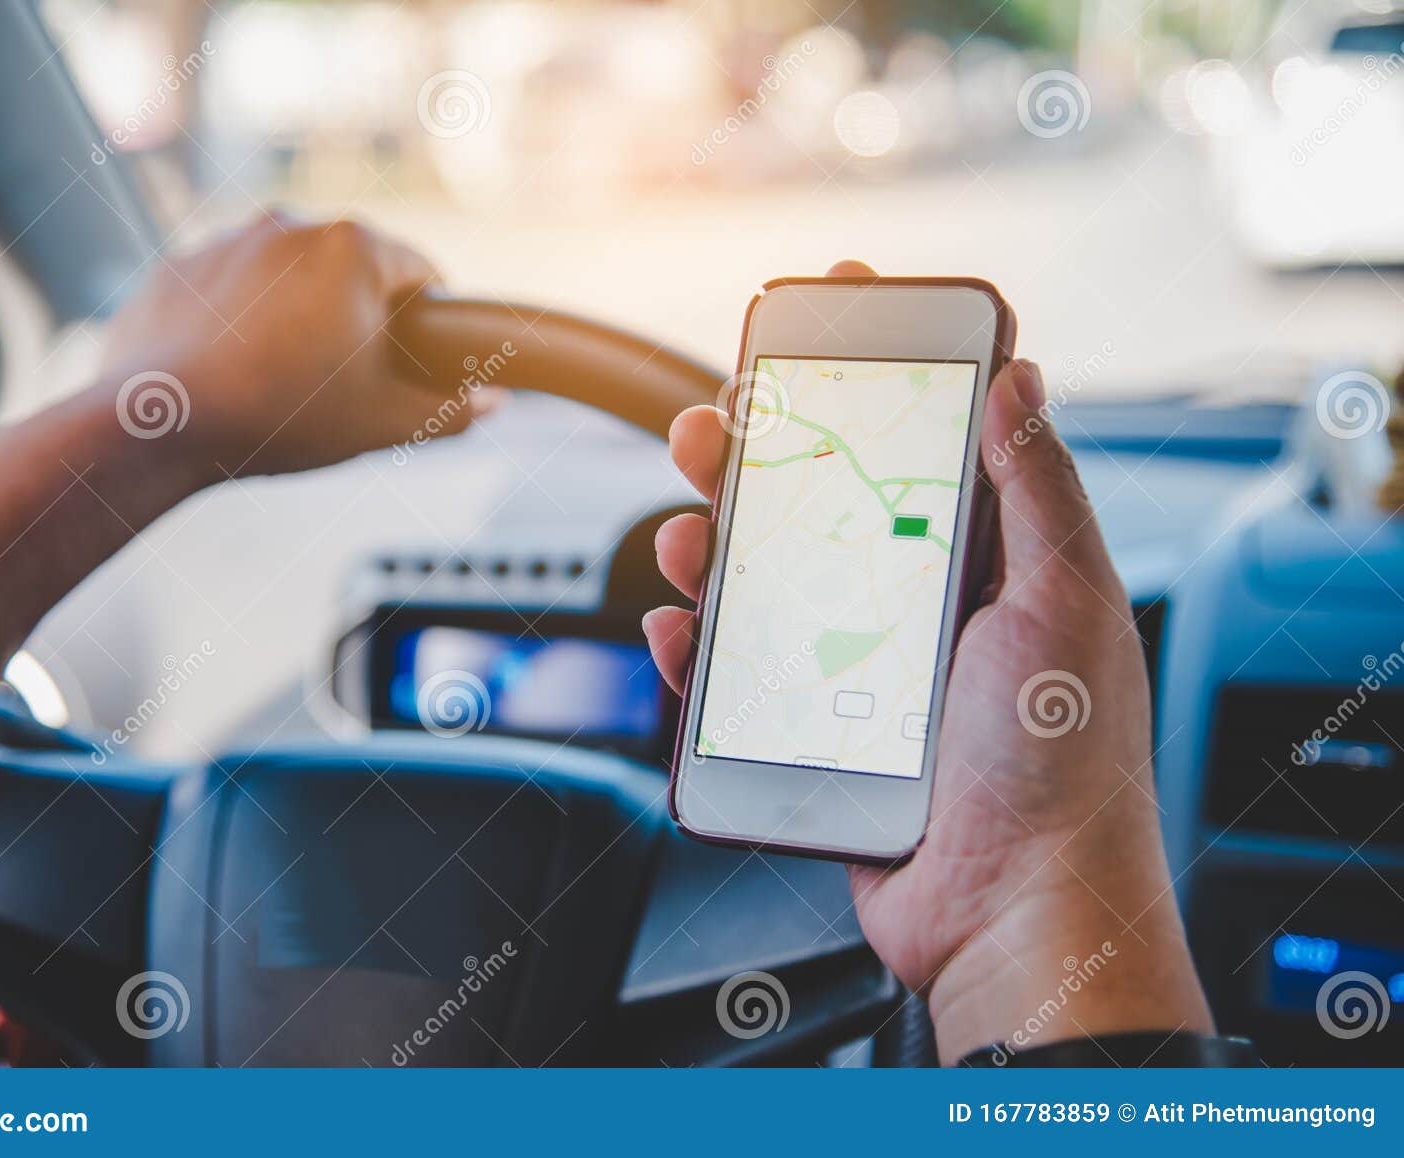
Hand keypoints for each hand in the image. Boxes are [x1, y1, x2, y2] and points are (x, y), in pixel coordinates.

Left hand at [98, 214, 490, 477]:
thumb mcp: (381, 423)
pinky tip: (235, 371)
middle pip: (351, 269)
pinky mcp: (178, 265)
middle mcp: (291, 224)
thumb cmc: (279, 417)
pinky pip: (229, 287)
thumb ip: (447, 410)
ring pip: (286, 275)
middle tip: (352, 378)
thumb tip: (494, 405)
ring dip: (298, 314)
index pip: (420, 272)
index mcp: (354, 249)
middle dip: (358, 316)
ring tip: (286, 379)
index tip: (425, 357)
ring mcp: (227, 239)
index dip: (431, 318)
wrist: (158, 425)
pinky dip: (240, 320)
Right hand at [643, 262, 1212, 1062]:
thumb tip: (1020, 379)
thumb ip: (1035, 489)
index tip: (826, 315)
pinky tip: (683, 631)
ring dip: (712, 547)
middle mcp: (916, 603)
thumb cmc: (1061, 767)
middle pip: (819, 504)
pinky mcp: (813, 730)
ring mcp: (858, 667)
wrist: (1013, 912)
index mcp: (983, 561)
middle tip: (709, 425)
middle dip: (756, 455)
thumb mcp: (1065, 604)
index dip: (871, 375)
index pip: (919, 441)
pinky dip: (700, 650)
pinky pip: (740, 675)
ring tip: (686, 536)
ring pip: (763, 584)